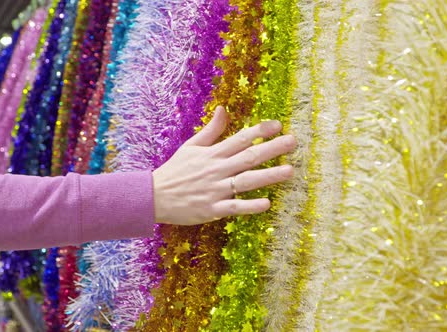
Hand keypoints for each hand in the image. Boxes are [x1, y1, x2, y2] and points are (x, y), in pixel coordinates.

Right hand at [153, 106, 295, 225]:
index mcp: (213, 154)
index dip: (259, 131)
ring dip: (268, 176)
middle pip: (249, 157)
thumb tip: (223, 108)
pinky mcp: (212, 209)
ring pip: (245, 181)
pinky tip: (266, 203)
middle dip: (272, 149)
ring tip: (289, 171)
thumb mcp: (191, 146)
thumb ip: (211, 130)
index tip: (278, 125)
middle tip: (293, 142)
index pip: (240, 139)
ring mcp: (215, 190)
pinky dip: (249, 206)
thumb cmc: (175, 171)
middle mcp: (217, 170)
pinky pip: (233, 207)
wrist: (153, 196)